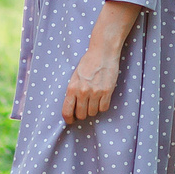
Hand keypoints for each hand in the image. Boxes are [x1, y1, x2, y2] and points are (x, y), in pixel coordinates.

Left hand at [62, 1, 140, 122]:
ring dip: (93, 109)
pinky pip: (104, 108)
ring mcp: (95, 93)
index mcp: (72, 88)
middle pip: (81, 115)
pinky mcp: (107, 92)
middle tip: (85, 108)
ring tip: (94, 100)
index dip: (69, 119)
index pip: (67, 111)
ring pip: (93, 113)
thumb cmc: (88, 63)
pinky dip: (102, 106)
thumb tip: (73, 107)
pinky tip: (101, 99)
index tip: (71, 120)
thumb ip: (73, 91)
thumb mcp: (75, 76)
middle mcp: (83, 92)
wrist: (102, 52)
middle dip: (82, 114)